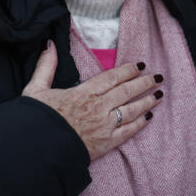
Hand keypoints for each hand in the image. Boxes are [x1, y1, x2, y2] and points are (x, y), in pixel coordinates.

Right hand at [21, 41, 162, 159]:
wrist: (37, 151)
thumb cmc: (36, 120)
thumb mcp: (36, 89)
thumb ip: (46, 66)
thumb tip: (50, 44)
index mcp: (84, 92)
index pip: (113, 77)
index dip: (129, 71)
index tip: (141, 66)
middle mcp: (98, 107)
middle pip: (127, 91)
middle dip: (144, 83)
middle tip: (158, 77)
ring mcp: (105, 125)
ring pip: (132, 109)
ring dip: (147, 101)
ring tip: (159, 94)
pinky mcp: (106, 143)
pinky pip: (128, 131)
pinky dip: (140, 123)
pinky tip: (149, 117)